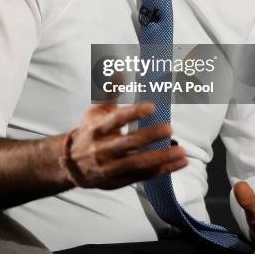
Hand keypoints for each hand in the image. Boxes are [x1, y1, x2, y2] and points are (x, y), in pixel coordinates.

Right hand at [59, 102, 187, 188]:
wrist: (73, 165)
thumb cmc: (90, 132)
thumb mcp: (96, 112)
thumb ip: (110, 94)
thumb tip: (119, 73)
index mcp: (98, 128)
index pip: (117, 120)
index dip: (134, 113)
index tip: (152, 107)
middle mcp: (103, 149)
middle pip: (129, 143)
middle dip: (150, 136)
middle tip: (170, 128)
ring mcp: (111, 167)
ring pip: (139, 163)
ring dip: (162, 157)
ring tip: (181, 151)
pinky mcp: (120, 180)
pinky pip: (144, 176)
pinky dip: (163, 170)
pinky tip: (180, 163)